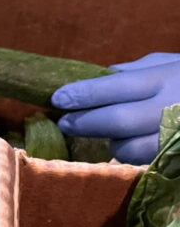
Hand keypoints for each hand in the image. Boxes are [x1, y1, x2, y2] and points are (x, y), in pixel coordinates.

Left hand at [52, 53, 179, 164]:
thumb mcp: (168, 65)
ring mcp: (175, 136)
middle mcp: (171, 107)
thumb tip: (93, 80)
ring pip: (130, 149)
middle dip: (85, 123)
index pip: (116, 86)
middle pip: (118, 121)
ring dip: (110, 142)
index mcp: (166, 78)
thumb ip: (133, 72)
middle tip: (64, 122)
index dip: (83, 94)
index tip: (58, 99)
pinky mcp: (176, 157)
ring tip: (104, 133)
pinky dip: (131, 153)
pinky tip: (128, 143)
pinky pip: (144, 162)